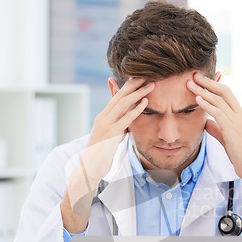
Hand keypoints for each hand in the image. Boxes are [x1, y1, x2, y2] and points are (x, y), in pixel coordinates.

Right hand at [62, 78, 153, 230]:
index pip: (118, 96)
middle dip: (135, 84)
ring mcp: (106, 124)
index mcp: (105, 116)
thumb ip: (120, 125)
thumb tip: (130, 117)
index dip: (130, 85)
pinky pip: (125, 119)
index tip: (142, 75)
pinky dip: (135, 110)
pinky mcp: (110, 134)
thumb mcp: (112, 136)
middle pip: (121, 95)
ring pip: (123, 104)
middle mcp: (104, 116)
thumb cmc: (102, 154)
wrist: (89, 168)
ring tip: (151, 85)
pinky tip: (145, 104)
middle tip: (149, 73)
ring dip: (138, 93)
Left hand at [186, 72, 241, 182]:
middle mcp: (241, 114)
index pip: (227, 95)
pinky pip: (218, 112)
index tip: (201, 81)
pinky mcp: (233, 129)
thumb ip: (217, 129)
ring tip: (190, 84)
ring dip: (203, 90)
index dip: (214, 86)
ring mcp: (238, 120)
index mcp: (241, 115)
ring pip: (220, 100)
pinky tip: (197, 99)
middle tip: (194, 75)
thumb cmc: (241, 156)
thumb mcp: (227, 139)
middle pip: (224, 91)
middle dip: (209, 82)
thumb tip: (206, 123)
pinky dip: (207, 104)